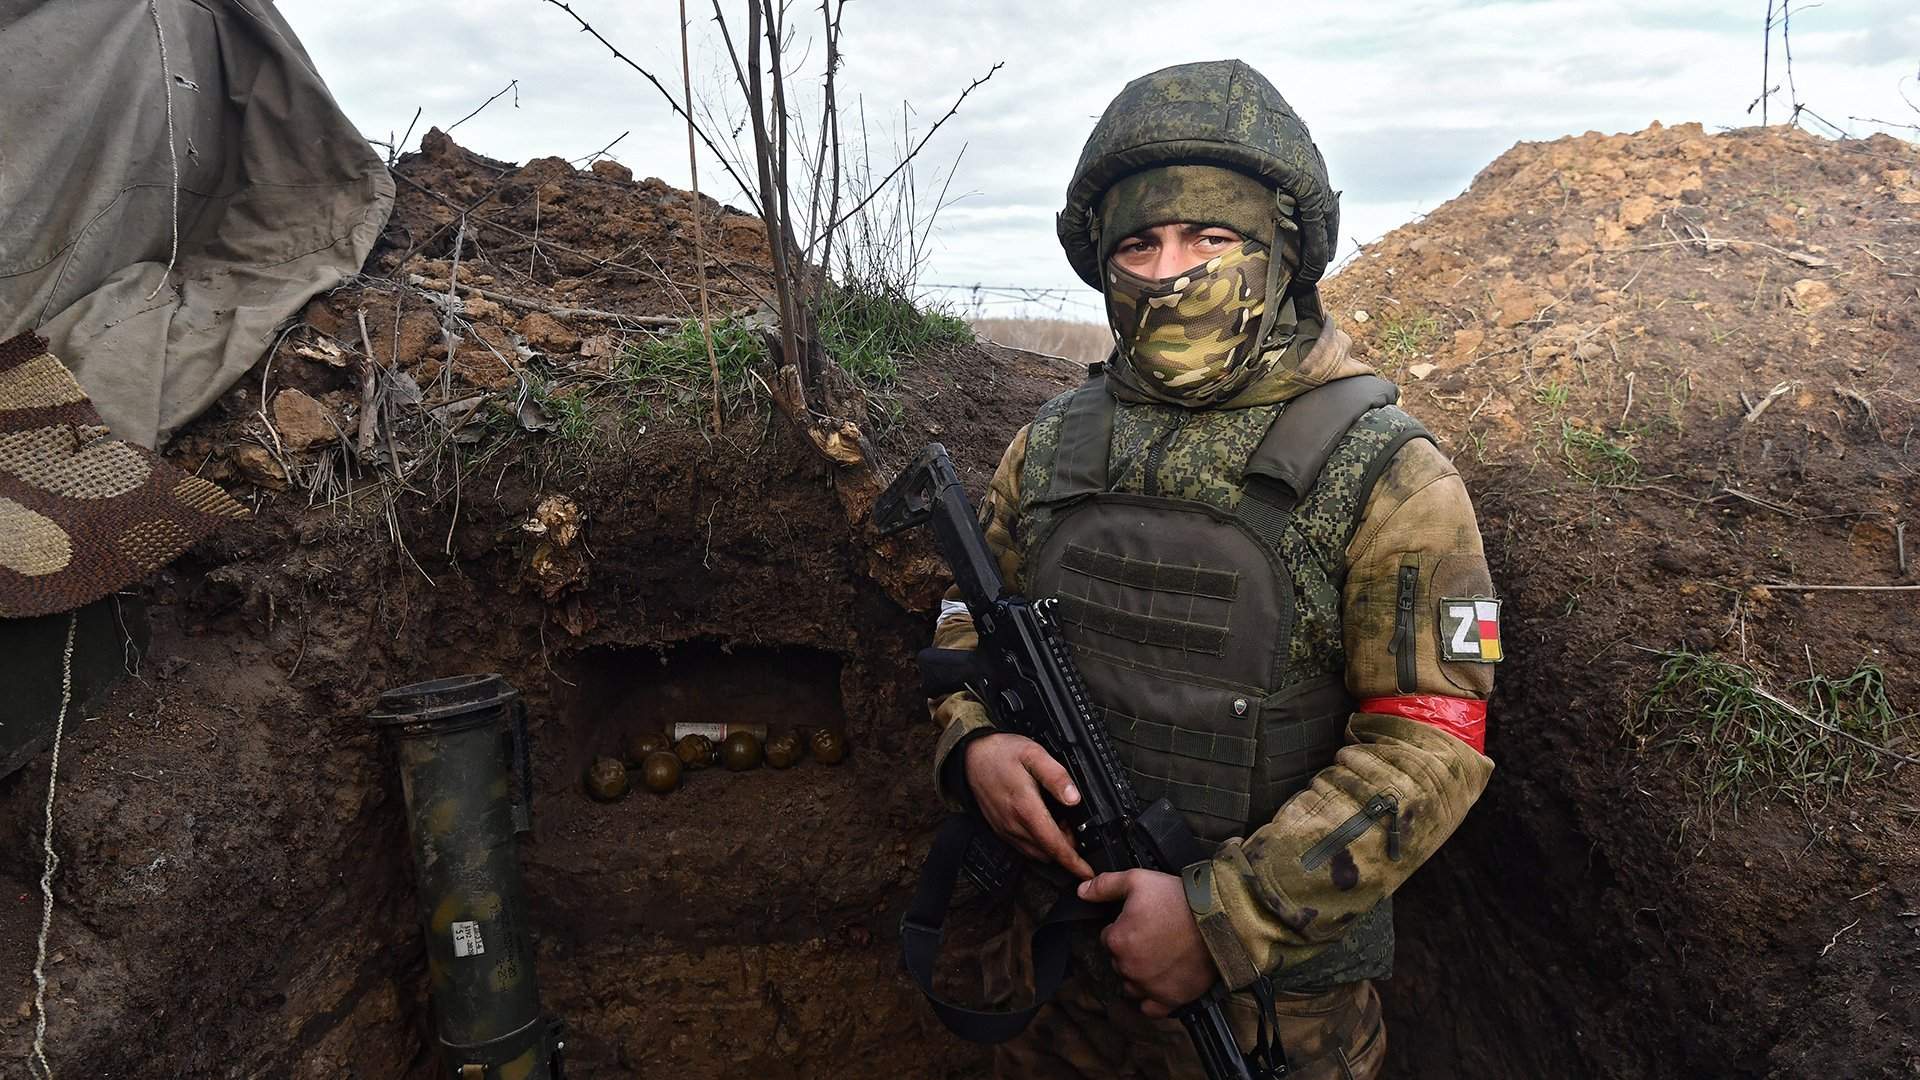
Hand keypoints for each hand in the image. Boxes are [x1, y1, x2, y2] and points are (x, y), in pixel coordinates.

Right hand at [963, 733, 1093, 879]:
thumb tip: (1075, 799)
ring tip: (1059, 822)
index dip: (1074, 862)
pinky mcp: (1000, 830)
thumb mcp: (1034, 754)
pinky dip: (1038, 843)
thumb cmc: (1002, 752)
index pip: (1054, 845)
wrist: (971, 755)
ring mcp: (1005, 830)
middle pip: (1047, 853)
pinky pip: (1023, 847)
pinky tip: (1043, 823)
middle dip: (1066, 849)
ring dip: (1052, 846)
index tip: (1088, 873)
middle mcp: (1014, 825)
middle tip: (1074, 825)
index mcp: (1025, 808)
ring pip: (1036, 853)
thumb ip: (1056, 776)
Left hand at [1079, 869, 1217, 1017]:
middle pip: (1119, 962)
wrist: (1219, 920)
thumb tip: (1081, 891)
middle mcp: (1129, 968)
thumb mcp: (1138, 880)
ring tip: (1158, 958)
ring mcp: (1149, 986)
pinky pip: (1150, 1008)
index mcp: (1117, 940)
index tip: (1140, 922)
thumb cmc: (1180, 900)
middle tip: (1154, 937)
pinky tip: (1160, 983)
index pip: (1108, 938)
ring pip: (1131, 985)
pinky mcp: (1170, 999)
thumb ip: (1105, 885)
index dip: (1123, 928)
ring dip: (1138, 975)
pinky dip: (1152, 998)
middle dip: (1131, 951)